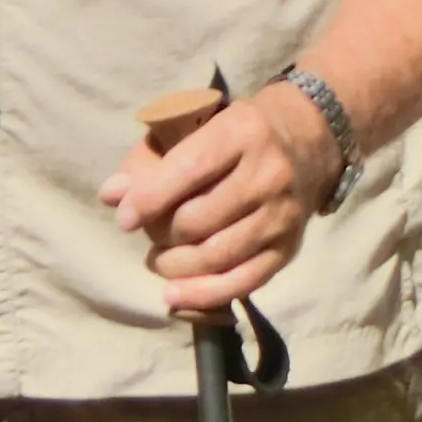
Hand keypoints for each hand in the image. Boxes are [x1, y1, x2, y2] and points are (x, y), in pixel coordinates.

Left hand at [99, 85, 339, 317]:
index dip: (150, 198)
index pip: (189, 170)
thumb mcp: (198, 126)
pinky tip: (176, 295)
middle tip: (147, 236)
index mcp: (240, 133)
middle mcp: (267, 174)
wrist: (310, 138)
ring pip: (219, 255)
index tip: (123, 218)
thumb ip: (151, 160)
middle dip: (162, 235)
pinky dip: (205, 295)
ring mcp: (282, 215)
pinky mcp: (289, 248)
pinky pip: (244, 281)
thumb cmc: (238, 132)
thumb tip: (111, 195)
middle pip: (201, 219)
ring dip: (177, 267)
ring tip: (158, 262)